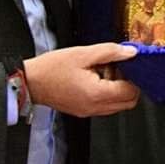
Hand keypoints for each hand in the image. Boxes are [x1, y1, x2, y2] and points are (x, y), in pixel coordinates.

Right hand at [24, 43, 139, 116]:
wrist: (30, 82)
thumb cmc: (52, 68)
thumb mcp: (83, 53)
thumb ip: (110, 52)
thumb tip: (131, 53)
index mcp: (97, 94)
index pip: (131, 92)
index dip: (134, 77)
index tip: (128, 64)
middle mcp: (95, 107)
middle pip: (128, 102)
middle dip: (128, 84)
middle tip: (117, 67)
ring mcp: (89, 112)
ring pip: (117, 105)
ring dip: (117, 89)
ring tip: (102, 71)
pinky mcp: (83, 111)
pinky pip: (104, 105)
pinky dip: (106, 93)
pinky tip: (94, 78)